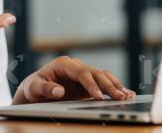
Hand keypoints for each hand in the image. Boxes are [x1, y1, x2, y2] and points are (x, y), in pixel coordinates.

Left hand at [12, 56, 134, 103]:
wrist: (36, 89)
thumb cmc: (34, 87)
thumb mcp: (35, 88)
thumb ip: (46, 89)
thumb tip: (59, 91)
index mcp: (64, 64)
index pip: (82, 73)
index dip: (91, 85)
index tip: (99, 97)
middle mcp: (76, 66)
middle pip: (96, 73)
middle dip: (109, 86)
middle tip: (120, 98)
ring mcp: (84, 73)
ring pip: (104, 76)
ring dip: (116, 86)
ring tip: (127, 96)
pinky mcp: (89, 82)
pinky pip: (105, 83)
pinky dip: (115, 88)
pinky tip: (126, 94)